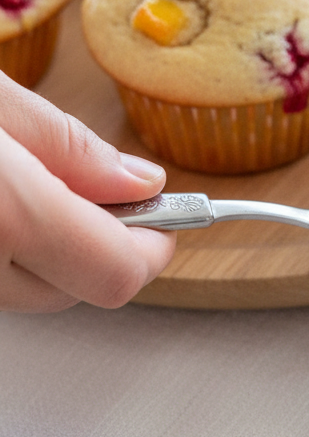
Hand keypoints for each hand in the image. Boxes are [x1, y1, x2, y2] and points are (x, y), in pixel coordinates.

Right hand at [0, 73, 175, 312]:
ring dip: (44, 247)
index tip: (164, 212)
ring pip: (26, 288)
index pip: (117, 273)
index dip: (153, 245)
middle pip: (72, 291)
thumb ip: (67, 145)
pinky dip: (6, 247)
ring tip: (23, 180)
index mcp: (7, 217)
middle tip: (94, 187)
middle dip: (97, 244)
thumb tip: (136, 182)